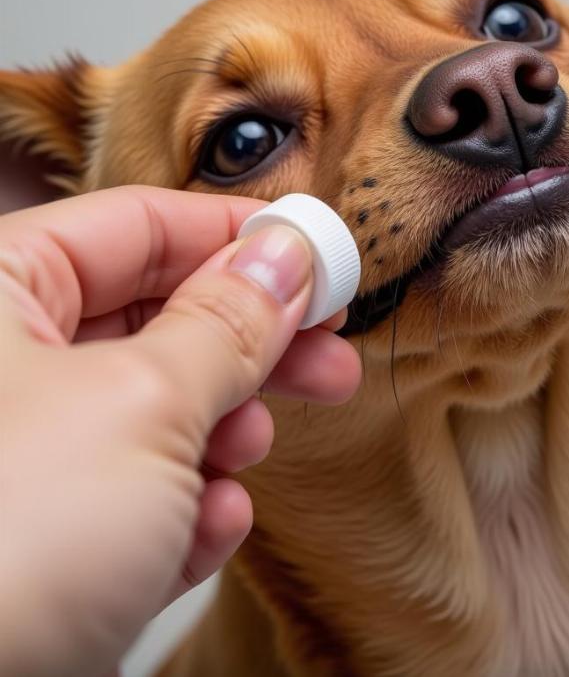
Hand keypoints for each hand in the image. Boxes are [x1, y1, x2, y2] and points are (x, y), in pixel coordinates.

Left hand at [0, 186, 360, 676]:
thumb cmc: (5, 549)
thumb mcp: (145, 407)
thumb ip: (229, 320)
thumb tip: (290, 254)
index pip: (140, 224)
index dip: (242, 237)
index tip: (322, 258)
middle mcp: (2, 363)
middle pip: (157, 315)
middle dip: (253, 342)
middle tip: (331, 353)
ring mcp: (23, 448)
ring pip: (155, 404)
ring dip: (220, 431)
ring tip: (247, 453)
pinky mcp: (42, 528)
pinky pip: (133, 484)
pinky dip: (183, 503)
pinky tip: (203, 531)